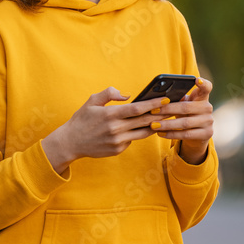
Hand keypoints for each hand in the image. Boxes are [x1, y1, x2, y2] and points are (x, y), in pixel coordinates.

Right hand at [42, 87, 169, 173]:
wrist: (71, 142)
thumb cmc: (81, 119)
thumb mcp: (92, 101)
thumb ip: (109, 93)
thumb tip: (126, 95)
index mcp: (110, 114)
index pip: (137, 108)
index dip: (153, 104)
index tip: (165, 99)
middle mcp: (115, 129)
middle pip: (144, 121)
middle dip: (160, 114)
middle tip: (172, 110)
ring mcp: (117, 141)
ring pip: (142, 133)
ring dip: (154, 126)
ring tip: (163, 120)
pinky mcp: (117, 150)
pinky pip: (132, 140)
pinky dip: (137, 134)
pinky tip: (141, 129)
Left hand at [148, 77, 213, 164]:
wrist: (197, 135)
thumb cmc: (186, 115)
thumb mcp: (184, 105)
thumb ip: (177, 100)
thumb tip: (158, 98)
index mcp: (202, 97)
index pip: (206, 87)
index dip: (203, 83)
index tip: (196, 79)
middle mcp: (207, 108)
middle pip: (186, 107)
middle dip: (167, 109)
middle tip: (152, 111)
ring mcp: (208, 121)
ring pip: (185, 123)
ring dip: (167, 124)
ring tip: (153, 125)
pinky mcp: (207, 134)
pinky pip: (186, 134)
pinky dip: (171, 134)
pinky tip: (160, 133)